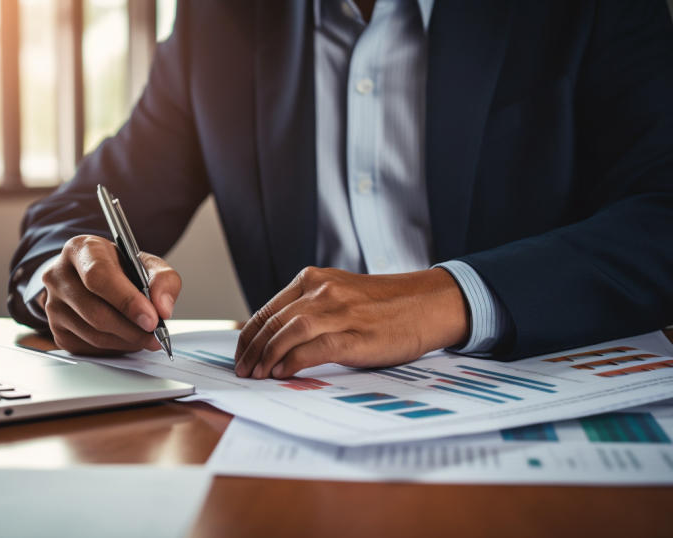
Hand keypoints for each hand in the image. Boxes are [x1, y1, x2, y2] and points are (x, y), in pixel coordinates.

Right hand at [39, 235, 180, 354]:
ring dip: (126, 341)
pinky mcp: (56, 330)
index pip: (98, 276)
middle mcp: (59, 275)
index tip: (152, 318)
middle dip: (132, 329)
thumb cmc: (120, 269)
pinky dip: (114, 348)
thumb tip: (162, 309)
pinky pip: (89, 348)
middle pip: (95, 312)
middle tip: (156, 335)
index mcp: (81, 249)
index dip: (127, 301)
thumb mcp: (146, 264)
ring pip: (93, 334)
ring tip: (146, 337)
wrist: (94, 279)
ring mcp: (53, 305)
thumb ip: (163, 280)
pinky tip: (127, 338)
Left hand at [234, 267, 467, 378]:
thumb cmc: (387, 305)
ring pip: (288, 332)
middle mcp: (323, 291)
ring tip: (258, 375)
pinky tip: (282, 373)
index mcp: (315, 279)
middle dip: (252, 350)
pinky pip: (314, 348)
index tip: (241, 355)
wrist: (430, 303)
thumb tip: (278, 338)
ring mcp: (340, 312)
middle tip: (243, 370)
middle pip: (272, 322)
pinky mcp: (356, 335)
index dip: (248, 336)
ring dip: (267, 357)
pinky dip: (292, 361)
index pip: (268, 309)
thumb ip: (312, 308)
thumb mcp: (342, 295)